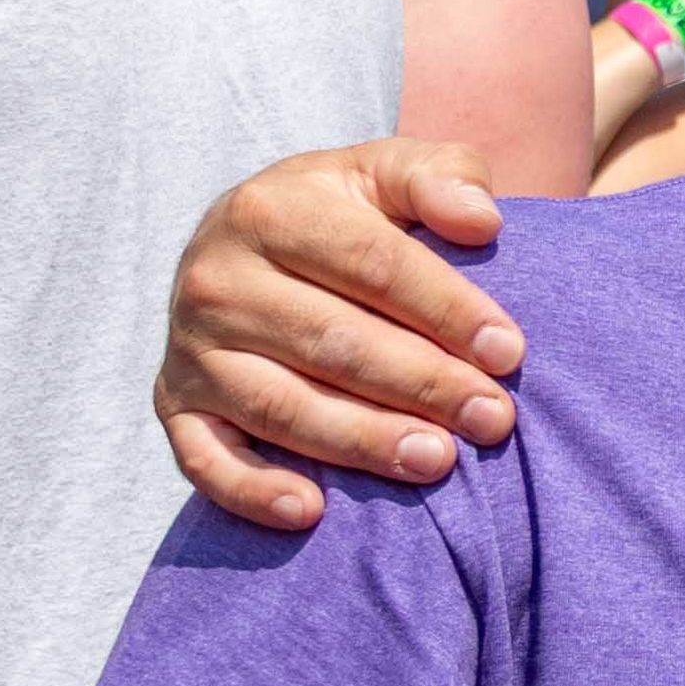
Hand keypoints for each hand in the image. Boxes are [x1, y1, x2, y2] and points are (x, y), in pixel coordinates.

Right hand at [154, 141, 523, 530]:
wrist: (242, 245)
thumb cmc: (340, 216)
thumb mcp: (385, 172)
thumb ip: (440, 175)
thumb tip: (482, 219)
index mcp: (269, 210)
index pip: (372, 264)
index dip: (446, 309)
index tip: (510, 352)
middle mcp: (216, 280)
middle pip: (332, 341)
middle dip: (422, 384)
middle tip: (493, 420)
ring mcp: (190, 348)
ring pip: (280, 405)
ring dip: (361, 441)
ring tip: (437, 462)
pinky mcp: (174, 405)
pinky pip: (204, 458)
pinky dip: (250, 490)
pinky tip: (310, 512)